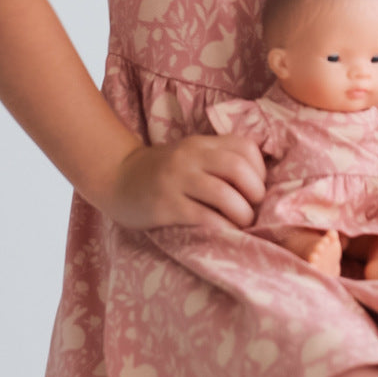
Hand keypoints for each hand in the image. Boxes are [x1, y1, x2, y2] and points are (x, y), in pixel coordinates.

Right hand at [98, 132, 265, 230]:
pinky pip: (203, 216)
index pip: (245, 147)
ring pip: (223, 194)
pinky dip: (222, 227)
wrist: (117, 179)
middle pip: (238, 168)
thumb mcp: (191, 156)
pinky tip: (225, 233)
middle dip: (255, 192)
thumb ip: (219, 161)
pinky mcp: (165, 205)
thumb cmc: (163, 173)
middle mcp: (190, 157)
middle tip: (253, 209)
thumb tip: (260, 185)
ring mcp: (176, 180)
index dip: (260, 171)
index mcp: (201, 143)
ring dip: (241, 213)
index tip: (256, 189)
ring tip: (241, 223)